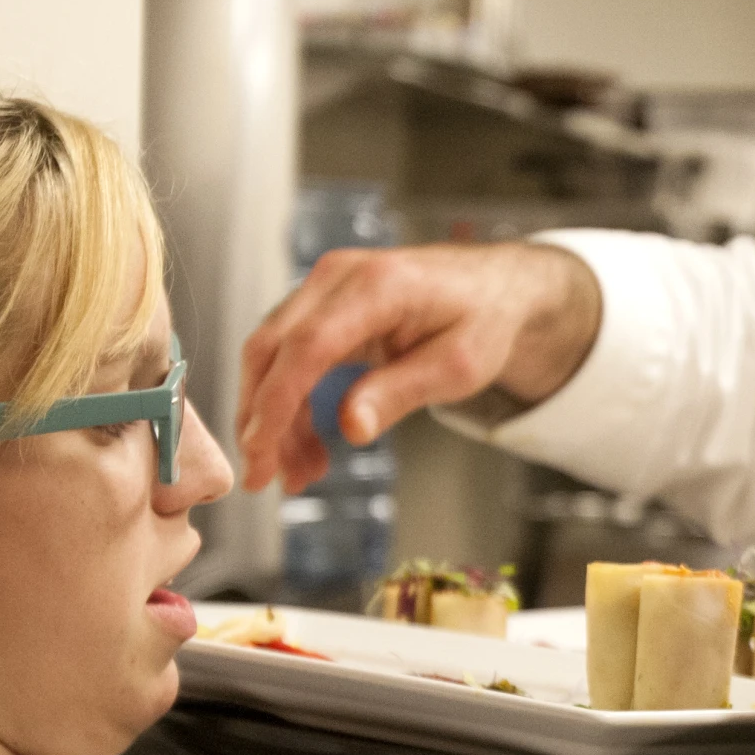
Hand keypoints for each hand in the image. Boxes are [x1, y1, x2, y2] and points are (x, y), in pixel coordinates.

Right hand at [235, 243, 600, 492]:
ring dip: (274, 419)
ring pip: (272, 356)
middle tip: (263, 478)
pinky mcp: (323, 306)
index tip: (262, 453)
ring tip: (297, 474)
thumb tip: (352, 427)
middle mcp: (340, 277)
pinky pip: (289, 357)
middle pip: (271, 349)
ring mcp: (326, 287)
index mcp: (378, 287)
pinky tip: (306, 448)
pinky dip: (290, 405)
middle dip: (259, 419)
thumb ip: (402, 393)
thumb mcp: (458, 367)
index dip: (276, 403)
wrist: (495, 290)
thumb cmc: (483, 321)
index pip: (306, 347)